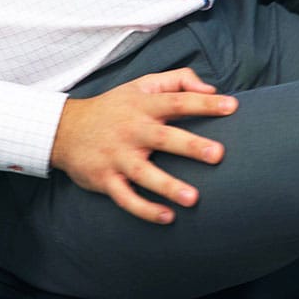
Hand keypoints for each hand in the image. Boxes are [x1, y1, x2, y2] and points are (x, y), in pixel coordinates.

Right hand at [50, 67, 237, 223]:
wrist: (66, 129)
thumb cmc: (116, 107)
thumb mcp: (142, 85)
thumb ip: (178, 80)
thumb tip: (211, 89)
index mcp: (144, 105)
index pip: (177, 101)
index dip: (204, 103)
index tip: (232, 107)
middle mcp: (132, 130)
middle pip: (164, 137)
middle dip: (190, 146)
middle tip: (218, 155)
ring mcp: (118, 156)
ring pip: (144, 173)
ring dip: (168, 186)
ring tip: (193, 198)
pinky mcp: (105, 179)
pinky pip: (125, 197)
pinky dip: (144, 209)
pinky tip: (167, 217)